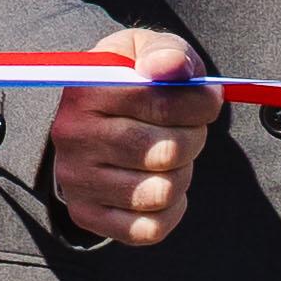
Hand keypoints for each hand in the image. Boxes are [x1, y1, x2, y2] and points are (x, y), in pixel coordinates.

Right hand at [33, 27, 211, 250]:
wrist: (93, 117)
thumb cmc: (131, 81)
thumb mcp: (145, 51)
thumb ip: (166, 52)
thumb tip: (170, 67)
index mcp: (87, 92)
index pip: (165, 105)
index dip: (202, 104)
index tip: (207, 100)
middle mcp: (73, 137)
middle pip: (167, 152)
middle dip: (193, 139)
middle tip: (186, 130)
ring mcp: (76, 179)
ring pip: (163, 192)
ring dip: (182, 174)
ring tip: (169, 156)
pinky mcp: (86, 214)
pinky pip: (150, 229)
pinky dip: (170, 210)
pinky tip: (161, 183)